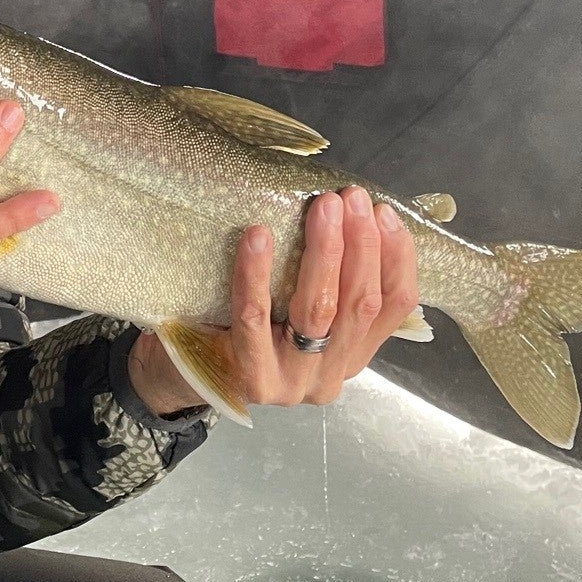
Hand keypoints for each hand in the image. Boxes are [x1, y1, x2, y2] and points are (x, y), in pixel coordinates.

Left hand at [129, 187, 418, 416]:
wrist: (185, 373)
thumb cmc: (245, 328)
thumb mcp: (297, 310)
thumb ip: (329, 282)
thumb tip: (354, 213)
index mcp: (352, 355)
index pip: (393, 307)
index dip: (396, 257)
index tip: (384, 212)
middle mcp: (330, 375)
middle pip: (358, 304)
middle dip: (361, 245)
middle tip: (351, 198)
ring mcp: (293, 383)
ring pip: (318, 311)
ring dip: (324, 252)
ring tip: (322, 208)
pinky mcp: (252, 379)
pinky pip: (255, 319)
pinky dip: (257, 274)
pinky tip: (258, 236)